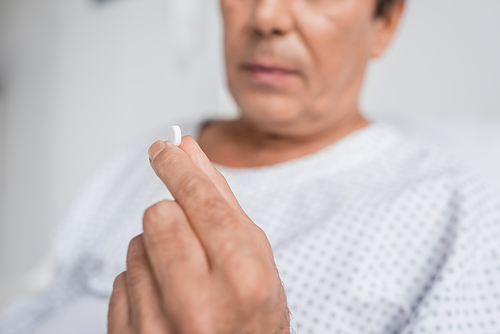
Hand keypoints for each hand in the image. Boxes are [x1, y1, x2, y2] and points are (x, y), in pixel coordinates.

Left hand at [108, 136, 289, 333]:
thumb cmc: (253, 319)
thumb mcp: (256, 260)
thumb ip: (222, 200)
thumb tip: (190, 150)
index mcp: (243, 278)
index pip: (200, 199)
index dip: (179, 166)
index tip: (165, 147)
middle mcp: (199, 304)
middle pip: (160, 215)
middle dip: (173, 214)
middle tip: (192, 237)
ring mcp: (159, 327)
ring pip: (135, 245)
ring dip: (156, 251)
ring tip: (185, 280)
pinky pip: (120, 280)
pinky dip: (141, 281)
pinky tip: (166, 301)